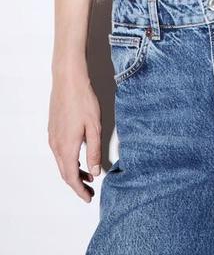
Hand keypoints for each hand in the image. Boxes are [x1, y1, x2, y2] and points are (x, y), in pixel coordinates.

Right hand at [48, 66, 101, 202]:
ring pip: (62, 162)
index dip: (80, 190)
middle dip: (77, 184)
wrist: (68, 80)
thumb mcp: (94, 127)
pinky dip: (69, 160)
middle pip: (65, 172)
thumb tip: (95, 171)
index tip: (89, 197)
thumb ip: (94, 150)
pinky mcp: (53, 129)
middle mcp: (56, 145)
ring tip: (88, 176)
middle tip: (90, 191)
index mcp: (67, 147)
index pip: (71, 177)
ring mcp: (53, 137)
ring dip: (74, 172)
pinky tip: (79, 157)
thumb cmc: (83, 100)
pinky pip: (60, 152)